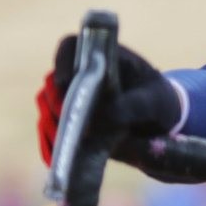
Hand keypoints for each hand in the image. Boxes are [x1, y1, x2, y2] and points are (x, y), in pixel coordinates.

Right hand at [35, 35, 181, 165]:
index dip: (62, 63)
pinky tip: (62, 158)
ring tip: (69, 144)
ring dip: (53, 127)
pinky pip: (49, 134)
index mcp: (101, 58)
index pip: (69, 48)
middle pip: (52, 85)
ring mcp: (71, 101)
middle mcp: (79, 77)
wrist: (159, 123)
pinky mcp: (70, 125)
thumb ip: (133, 106)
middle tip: (72, 123)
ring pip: (47, 109)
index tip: (66, 84)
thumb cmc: (157, 101)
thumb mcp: (154, 101)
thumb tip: (103, 118)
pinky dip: (51, 145)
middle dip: (57, 105)